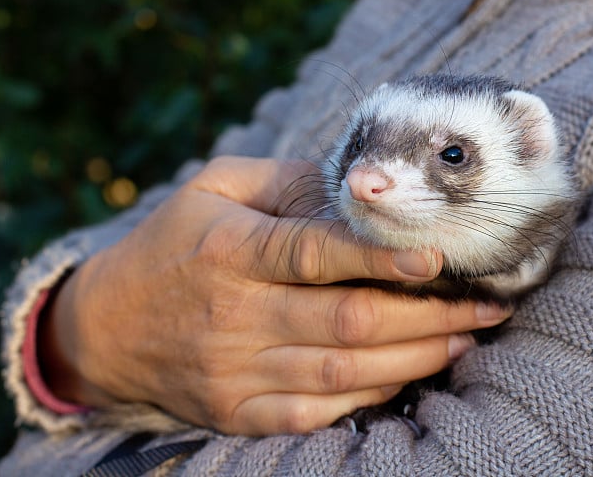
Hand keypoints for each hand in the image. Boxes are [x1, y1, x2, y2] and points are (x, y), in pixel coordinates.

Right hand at [40, 156, 511, 434]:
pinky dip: (374, 393)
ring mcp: (235, 371)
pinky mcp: (237, 410)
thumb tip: (360, 188)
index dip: (383, 257)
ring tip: (467, 338)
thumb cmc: (173, 244)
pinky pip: (318, 411)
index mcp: (229, 250)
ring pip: (344, 370)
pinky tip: (414, 371)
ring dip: (416, 356)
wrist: (107, 328)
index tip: (442, 255)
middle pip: (348, 320)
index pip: (316, 253)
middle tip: (486, 305)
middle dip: (430, 315)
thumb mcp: (213, 188)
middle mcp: (234, 315)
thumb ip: (285, 181)